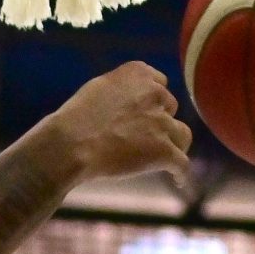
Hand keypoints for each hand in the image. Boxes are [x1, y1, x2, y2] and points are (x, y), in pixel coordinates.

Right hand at [42, 63, 192, 190]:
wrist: (72, 143)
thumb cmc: (76, 117)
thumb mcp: (100, 88)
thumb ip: (122, 90)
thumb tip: (128, 100)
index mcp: (139, 74)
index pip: (160, 83)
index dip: (154, 101)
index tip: (149, 112)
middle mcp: (155, 94)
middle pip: (170, 108)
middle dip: (161, 121)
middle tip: (149, 138)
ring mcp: (162, 123)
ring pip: (182, 135)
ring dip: (175, 145)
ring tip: (169, 158)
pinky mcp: (163, 151)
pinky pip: (182, 164)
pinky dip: (181, 173)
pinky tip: (177, 180)